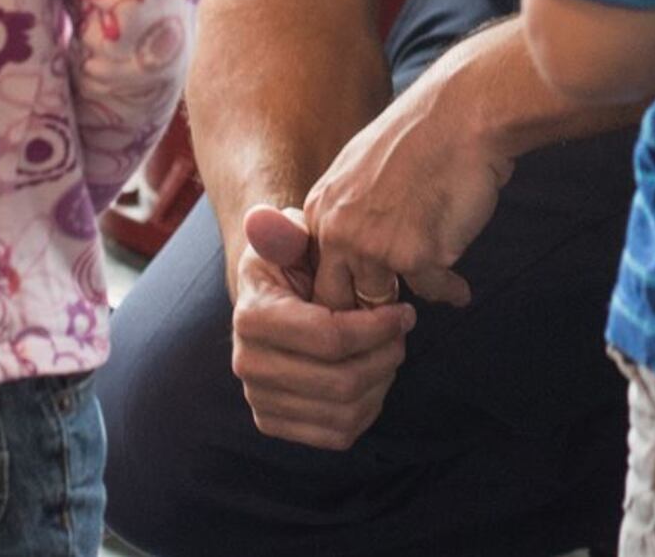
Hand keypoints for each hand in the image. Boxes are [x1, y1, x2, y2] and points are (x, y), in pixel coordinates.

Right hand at [229, 203, 414, 450]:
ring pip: (342, 413)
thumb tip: (264, 219)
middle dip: (385, 357)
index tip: (405, 311)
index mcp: (253, 317)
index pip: (329, 338)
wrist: (273, 296)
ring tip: (390, 351)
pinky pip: (336, 435)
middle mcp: (249, 365)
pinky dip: (366, 410)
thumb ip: (283, 229)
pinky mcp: (275, 422)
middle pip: (340, 382)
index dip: (378, 327)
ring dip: (380, 383)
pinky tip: (374, 377)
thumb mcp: (288, 237)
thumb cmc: (291, 261)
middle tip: (404, 333)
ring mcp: (260, 399)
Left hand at [302, 69, 510, 310]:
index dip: (340, 290)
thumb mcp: (361, 165)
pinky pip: (432, 292)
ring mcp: (375, 247)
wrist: (465, 113)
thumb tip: (351, 247)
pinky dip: (450, 292)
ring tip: (422, 309)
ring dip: (404, 310)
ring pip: (383, 302)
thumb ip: (347, 209)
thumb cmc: (424, 133)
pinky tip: (460, 290)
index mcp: (321, 208)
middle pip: (337, 299)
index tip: (362, 301)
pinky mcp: (417, 256)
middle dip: (361, 316)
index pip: (315, 272)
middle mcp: (340, 231)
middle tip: (387, 325)